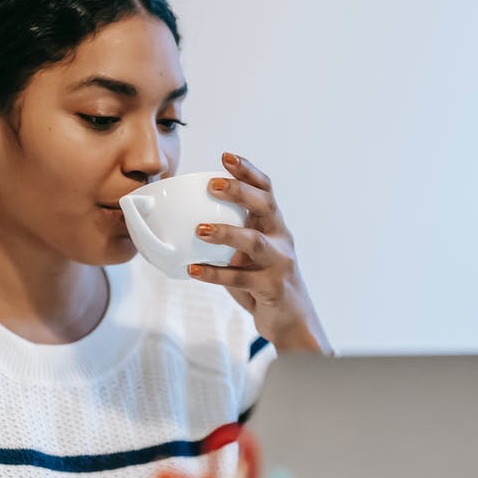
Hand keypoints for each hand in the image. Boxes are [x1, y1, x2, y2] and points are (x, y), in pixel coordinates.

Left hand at [188, 152, 332, 354]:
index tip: (226, 156)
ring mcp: (279, 263)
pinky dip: (215, 274)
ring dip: (227, 233)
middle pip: (265, 206)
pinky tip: (194, 270)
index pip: (265, 190)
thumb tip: (186, 224)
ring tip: (200, 230)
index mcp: (274, 227)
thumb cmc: (263, 283)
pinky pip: (241, 279)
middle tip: (212, 185)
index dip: (248, 171)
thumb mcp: (249, 256)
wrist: (291, 320)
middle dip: (240, 191)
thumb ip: (229, 240)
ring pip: (255, 242)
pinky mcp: (272, 287)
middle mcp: (281, 239)